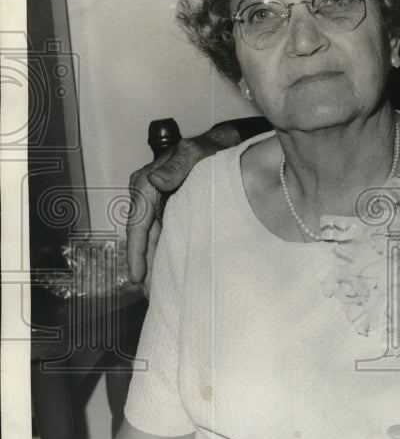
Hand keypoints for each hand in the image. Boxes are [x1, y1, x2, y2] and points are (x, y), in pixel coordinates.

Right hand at [126, 125, 240, 282]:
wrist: (223, 145)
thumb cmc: (208, 147)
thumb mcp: (193, 153)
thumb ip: (176, 166)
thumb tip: (155, 181)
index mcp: (145, 183)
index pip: (138, 223)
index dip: (137, 251)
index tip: (138, 275)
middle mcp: (147, 194)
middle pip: (143, 236)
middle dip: (143, 265)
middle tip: (148, 294)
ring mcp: (158, 203)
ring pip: (152, 239)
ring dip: (153, 263)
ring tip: (154, 291)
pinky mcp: (170, 209)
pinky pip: (163, 234)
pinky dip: (163, 252)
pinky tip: (167, 271)